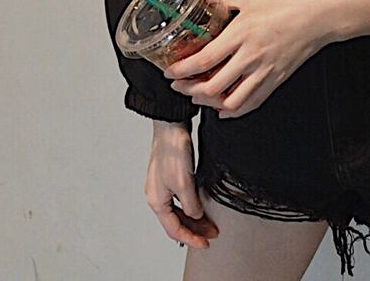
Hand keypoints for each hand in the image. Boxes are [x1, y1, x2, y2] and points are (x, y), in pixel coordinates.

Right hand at [145, 122, 218, 248]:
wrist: (171, 125)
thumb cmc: (173, 150)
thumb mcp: (184, 182)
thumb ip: (191, 204)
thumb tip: (196, 216)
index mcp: (157, 201)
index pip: (174, 229)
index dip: (191, 239)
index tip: (205, 244)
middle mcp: (158, 195)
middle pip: (176, 221)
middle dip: (194, 230)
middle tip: (211, 234)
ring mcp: (163, 186)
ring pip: (178, 211)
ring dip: (194, 219)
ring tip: (209, 223)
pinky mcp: (170, 176)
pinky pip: (180, 199)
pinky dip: (191, 206)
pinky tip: (201, 205)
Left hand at [163, 0, 331, 117]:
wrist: (319, 16)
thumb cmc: (289, 4)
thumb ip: (226, 0)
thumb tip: (207, 2)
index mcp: (242, 33)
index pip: (203, 60)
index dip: (181, 70)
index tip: (170, 71)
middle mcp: (251, 56)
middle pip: (212, 87)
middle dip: (189, 90)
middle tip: (179, 85)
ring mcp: (265, 71)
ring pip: (231, 101)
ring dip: (210, 103)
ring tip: (199, 96)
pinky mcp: (276, 80)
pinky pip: (252, 103)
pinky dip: (234, 111)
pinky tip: (224, 109)